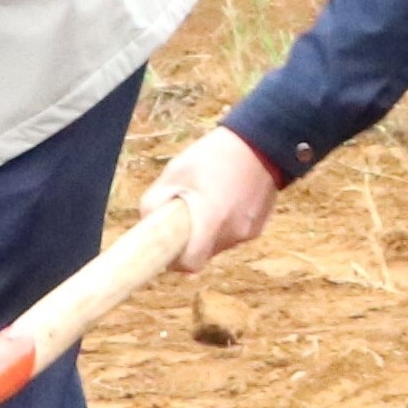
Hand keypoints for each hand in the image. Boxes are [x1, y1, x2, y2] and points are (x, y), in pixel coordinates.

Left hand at [144, 124, 283, 270]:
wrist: (260, 142)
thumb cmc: (213, 156)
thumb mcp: (174, 172)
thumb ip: (154, 202)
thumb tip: (147, 225)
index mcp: (211, 221)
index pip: (191, 264)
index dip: (177, 262)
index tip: (170, 249)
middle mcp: (232, 232)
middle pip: (204, 254)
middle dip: (192, 242)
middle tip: (186, 217)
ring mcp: (248, 231)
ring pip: (219, 245)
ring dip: (209, 233)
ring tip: (209, 202)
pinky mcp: (258, 227)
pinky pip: (234, 235)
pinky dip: (226, 225)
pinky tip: (227, 200)